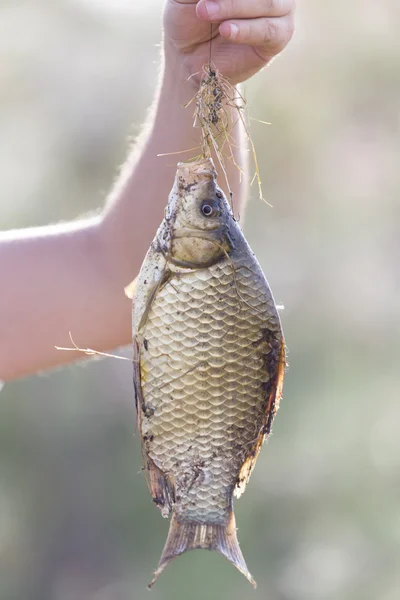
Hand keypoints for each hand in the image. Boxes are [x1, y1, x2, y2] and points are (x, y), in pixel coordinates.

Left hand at [164, 0, 294, 83]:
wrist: (189, 55)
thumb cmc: (189, 17)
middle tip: (201, 5)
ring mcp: (280, 9)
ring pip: (268, 3)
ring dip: (234, 7)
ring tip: (205, 13)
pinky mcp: (280, 36)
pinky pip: (268, 30)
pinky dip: (246, 30)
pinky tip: (226, 31)